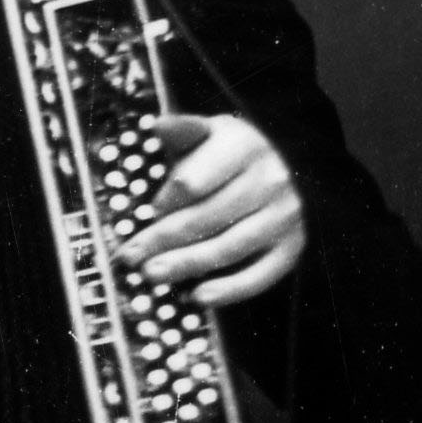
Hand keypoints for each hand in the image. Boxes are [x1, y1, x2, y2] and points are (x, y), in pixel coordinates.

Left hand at [127, 112, 305, 305]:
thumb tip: (157, 125)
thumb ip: (182, 131)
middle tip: (131, 257)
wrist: (278, 168)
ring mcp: (284, 216)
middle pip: (206, 217)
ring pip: (228, 248)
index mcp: (244, 146)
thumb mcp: (206, 134)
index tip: (145, 214)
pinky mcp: (291, 247)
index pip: (193, 182)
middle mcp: (270, 180)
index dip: (163, 202)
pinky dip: (228, 291)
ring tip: (151, 275)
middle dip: (163, 240)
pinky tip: (197, 297)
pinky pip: (260, 276)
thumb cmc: (227, 154)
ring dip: (186, 266)